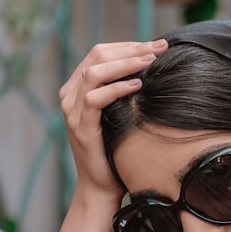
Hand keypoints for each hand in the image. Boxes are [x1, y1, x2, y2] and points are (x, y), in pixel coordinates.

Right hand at [59, 39, 166, 197]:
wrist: (102, 186)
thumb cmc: (117, 149)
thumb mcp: (121, 113)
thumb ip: (125, 90)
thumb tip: (154, 66)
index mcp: (78, 88)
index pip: (101, 53)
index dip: (129, 45)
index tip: (157, 44)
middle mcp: (70, 95)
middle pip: (97, 56)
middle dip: (132, 49)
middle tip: (160, 47)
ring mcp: (72, 111)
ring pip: (94, 72)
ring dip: (125, 63)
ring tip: (150, 61)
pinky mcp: (80, 127)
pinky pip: (95, 98)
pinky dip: (117, 88)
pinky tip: (138, 85)